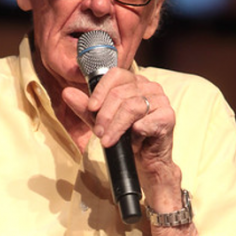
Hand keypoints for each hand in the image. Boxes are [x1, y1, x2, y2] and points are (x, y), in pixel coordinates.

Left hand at [61, 68, 181, 203]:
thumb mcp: (100, 121)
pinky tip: (133, 142)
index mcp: (133, 82)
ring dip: (116, 127)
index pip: (115, 74)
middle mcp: (149, 86)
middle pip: (120, 93)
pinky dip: (134, 135)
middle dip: (105, 116)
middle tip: (99, 132)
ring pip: (132, 107)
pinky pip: (144, 123)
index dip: (100, 91)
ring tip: (108, 141)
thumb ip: (85, 107)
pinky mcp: (168, 116)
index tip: (91, 108)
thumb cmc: (124, 137)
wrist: (144, 161)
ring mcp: (161, 100)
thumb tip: (67, 92)